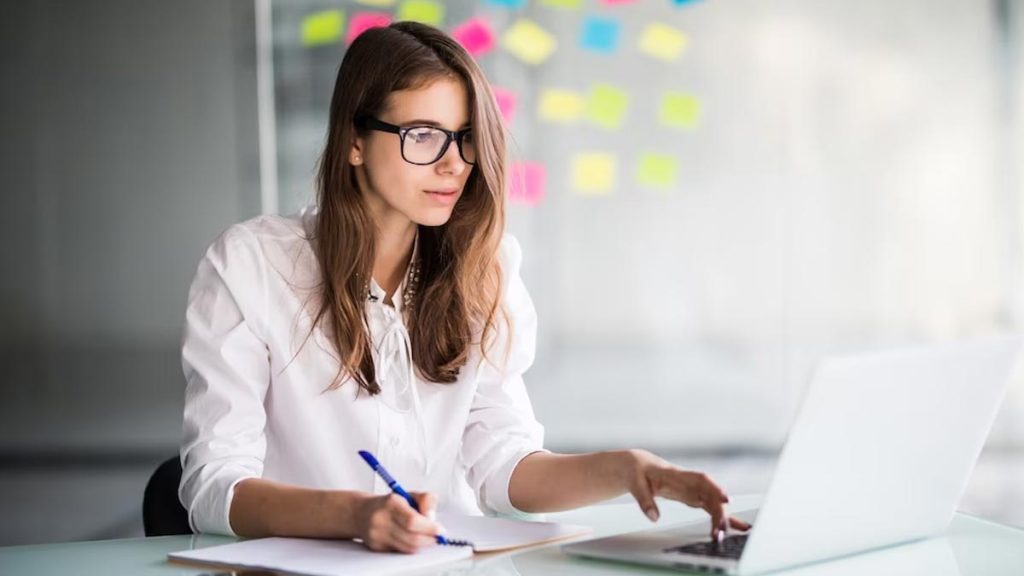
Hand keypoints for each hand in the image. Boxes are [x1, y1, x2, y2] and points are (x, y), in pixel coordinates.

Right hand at [352, 491, 443, 552]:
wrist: (361, 512)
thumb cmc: (389, 504)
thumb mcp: (409, 494)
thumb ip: (426, 500)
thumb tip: (432, 517)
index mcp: (391, 503)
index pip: (413, 521)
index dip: (429, 528)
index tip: (439, 529)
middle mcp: (381, 519)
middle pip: (412, 537)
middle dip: (429, 538)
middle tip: (437, 536)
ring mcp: (377, 535)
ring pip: (408, 547)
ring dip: (423, 544)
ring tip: (427, 537)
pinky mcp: (376, 546)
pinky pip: (400, 551)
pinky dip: (411, 547)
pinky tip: (413, 539)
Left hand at [620, 449, 751, 538]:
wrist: (639, 465)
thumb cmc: (638, 471)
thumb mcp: (635, 484)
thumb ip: (644, 500)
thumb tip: (654, 517)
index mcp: (676, 475)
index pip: (701, 480)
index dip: (715, 488)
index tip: (726, 500)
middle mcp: (689, 482)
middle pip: (711, 495)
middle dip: (719, 511)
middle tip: (722, 529)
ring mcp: (693, 489)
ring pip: (713, 502)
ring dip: (721, 517)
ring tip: (726, 534)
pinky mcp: (693, 497)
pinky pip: (710, 507)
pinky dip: (720, 517)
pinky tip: (733, 527)